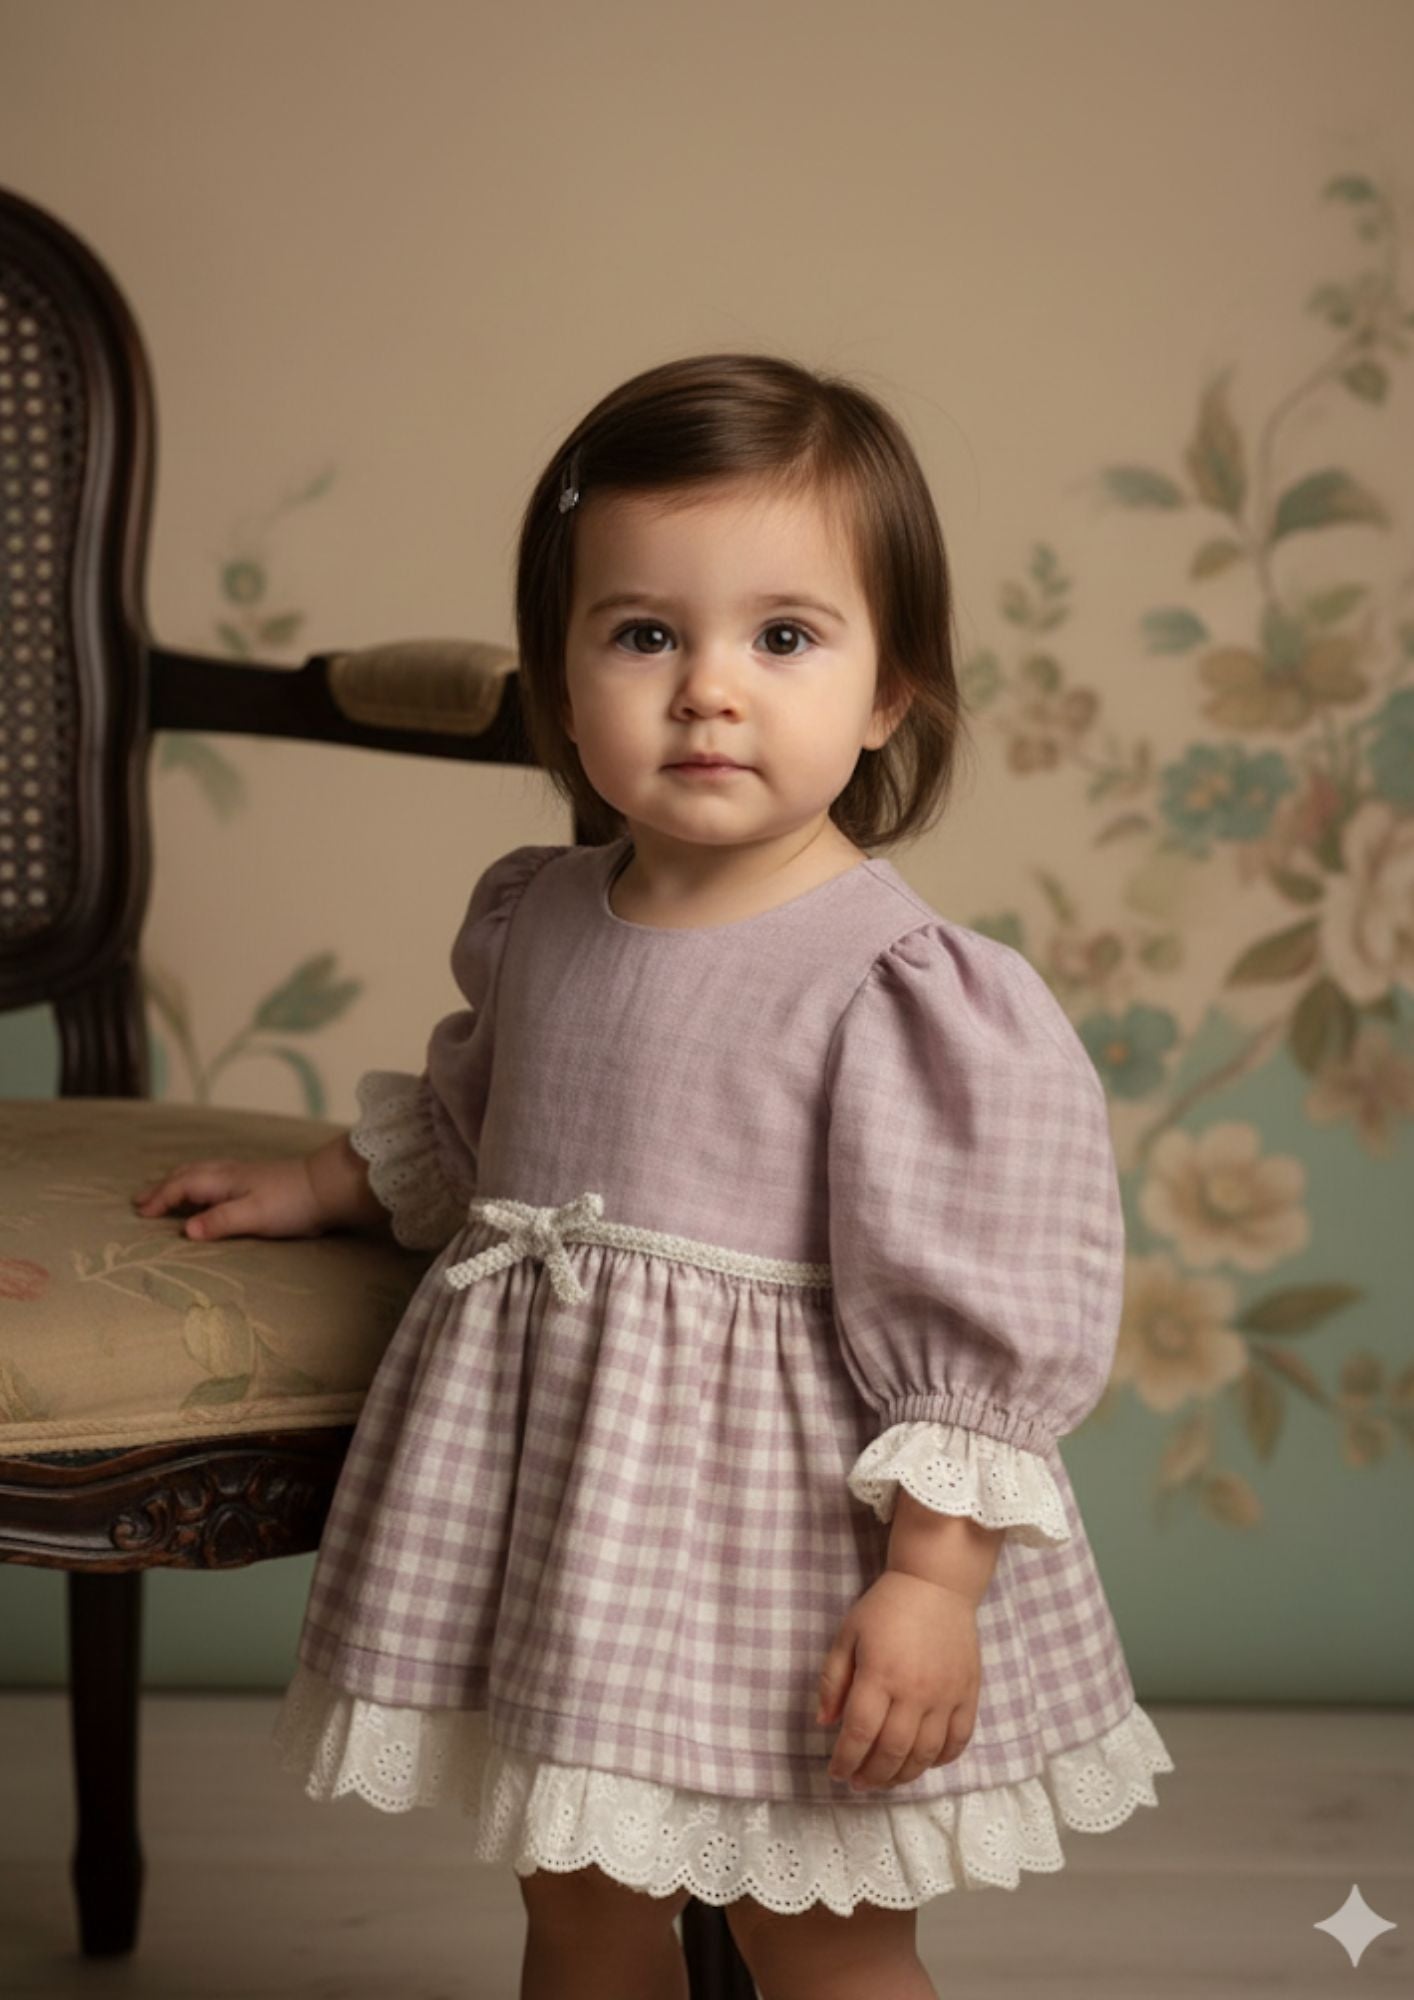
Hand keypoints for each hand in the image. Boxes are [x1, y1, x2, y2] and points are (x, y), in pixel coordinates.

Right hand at [131, 1155, 326, 1241]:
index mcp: (222, 1180)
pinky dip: (195, 1183)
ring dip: (177, 1183)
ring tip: (162, 1193)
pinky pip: (212, 1178)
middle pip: (185, 1176)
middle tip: (138, 1201)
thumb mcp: (253, 1216)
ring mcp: (241, 1174)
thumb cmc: (291, 1202)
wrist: (327, 1187)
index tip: (140, 1214)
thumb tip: (184, 1231)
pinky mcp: (253, 1181)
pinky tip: (203, 1192)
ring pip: (199, 1174)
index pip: (180, 1187)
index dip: (159, 1200)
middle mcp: (227, 1173)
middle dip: (161, 1188)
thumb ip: (219, 1222)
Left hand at [814, 1570, 980, 1791]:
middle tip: (858, 1783)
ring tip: (886, 1780)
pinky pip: (958, 1740)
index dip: (846, 1760)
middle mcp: (914, 1691)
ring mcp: (945, 1695)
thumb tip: (825, 1723)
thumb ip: (834, 1679)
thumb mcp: (848, 1634)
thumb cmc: (886, 1607)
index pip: (860, 1733)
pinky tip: (924, 1762)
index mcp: (879, 1674)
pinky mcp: (968, 1694)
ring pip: (925, 1754)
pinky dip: (941, 1760)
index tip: (836, 1772)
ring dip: (903, 1775)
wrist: (937, 1584)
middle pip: (892, 1751)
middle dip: (871, 1776)